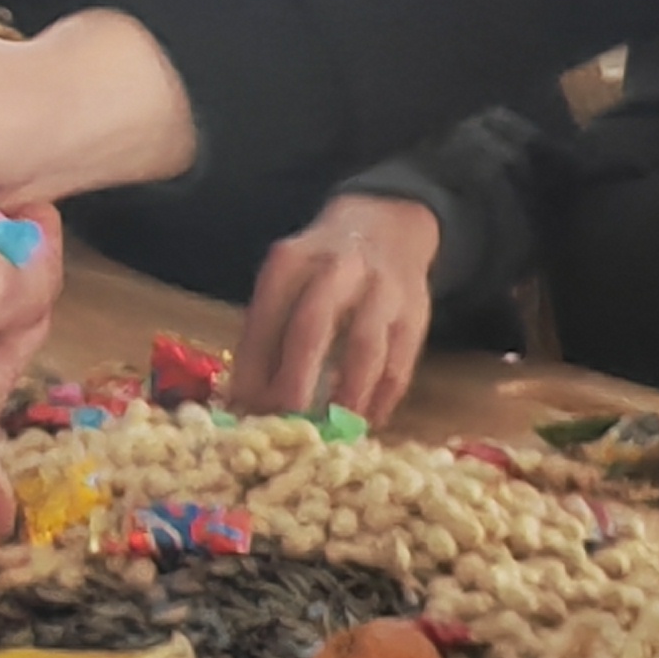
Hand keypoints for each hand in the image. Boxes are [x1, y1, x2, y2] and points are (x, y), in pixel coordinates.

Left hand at [235, 194, 441, 420]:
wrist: (386, 222)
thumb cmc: (320, 268)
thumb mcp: (286, 280)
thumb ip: (265, 334)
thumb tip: (243, 403)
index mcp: (291, 261)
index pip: (265, 317)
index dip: (254, 368)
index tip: (245, 410)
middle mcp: (337, 269)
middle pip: (312, 327)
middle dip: (295, 380)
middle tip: (286, 427)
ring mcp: (381, 289)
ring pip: (365, 348)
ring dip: (345, 397)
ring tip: (330, 434)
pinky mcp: (415, 312)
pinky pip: (399, 363)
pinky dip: (381, 399)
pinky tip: (365, 421)